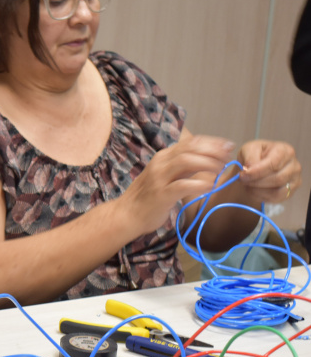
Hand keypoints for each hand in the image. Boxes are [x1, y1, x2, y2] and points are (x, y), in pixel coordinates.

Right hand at [120, 134, 234, 232]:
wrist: (127, 214)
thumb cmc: (150, 196)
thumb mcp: (166, 176)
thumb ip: (183, 168)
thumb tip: (208, 161)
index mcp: (163, 157)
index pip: (190, 142)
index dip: (212, 142)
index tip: (228, 147)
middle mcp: (160, 163)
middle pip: (190, 149)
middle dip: (213, 151)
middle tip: (229, 158)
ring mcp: (159, 178)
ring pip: (186, 162)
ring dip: (208, 164)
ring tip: (221, 171)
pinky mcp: (161, 194)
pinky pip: (183, 185)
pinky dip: (200, 184)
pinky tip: (211, 187)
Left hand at [237, 140, 301, 202]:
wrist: (258, 164)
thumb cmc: (255, 154)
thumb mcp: (249, 149)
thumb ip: (250, 157)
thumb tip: (249, 168)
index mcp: (285, 151)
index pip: (273, 164)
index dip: (256, 172)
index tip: (242, 175)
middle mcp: (294, 165)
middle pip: (277, 179)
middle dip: (256, 182)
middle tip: (242, 180)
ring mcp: (295, 179)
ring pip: (277, 191)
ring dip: (258, 190)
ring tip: (247, 185)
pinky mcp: (291, 191)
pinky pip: (277, 199)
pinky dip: (261, 197)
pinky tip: (253, 191)